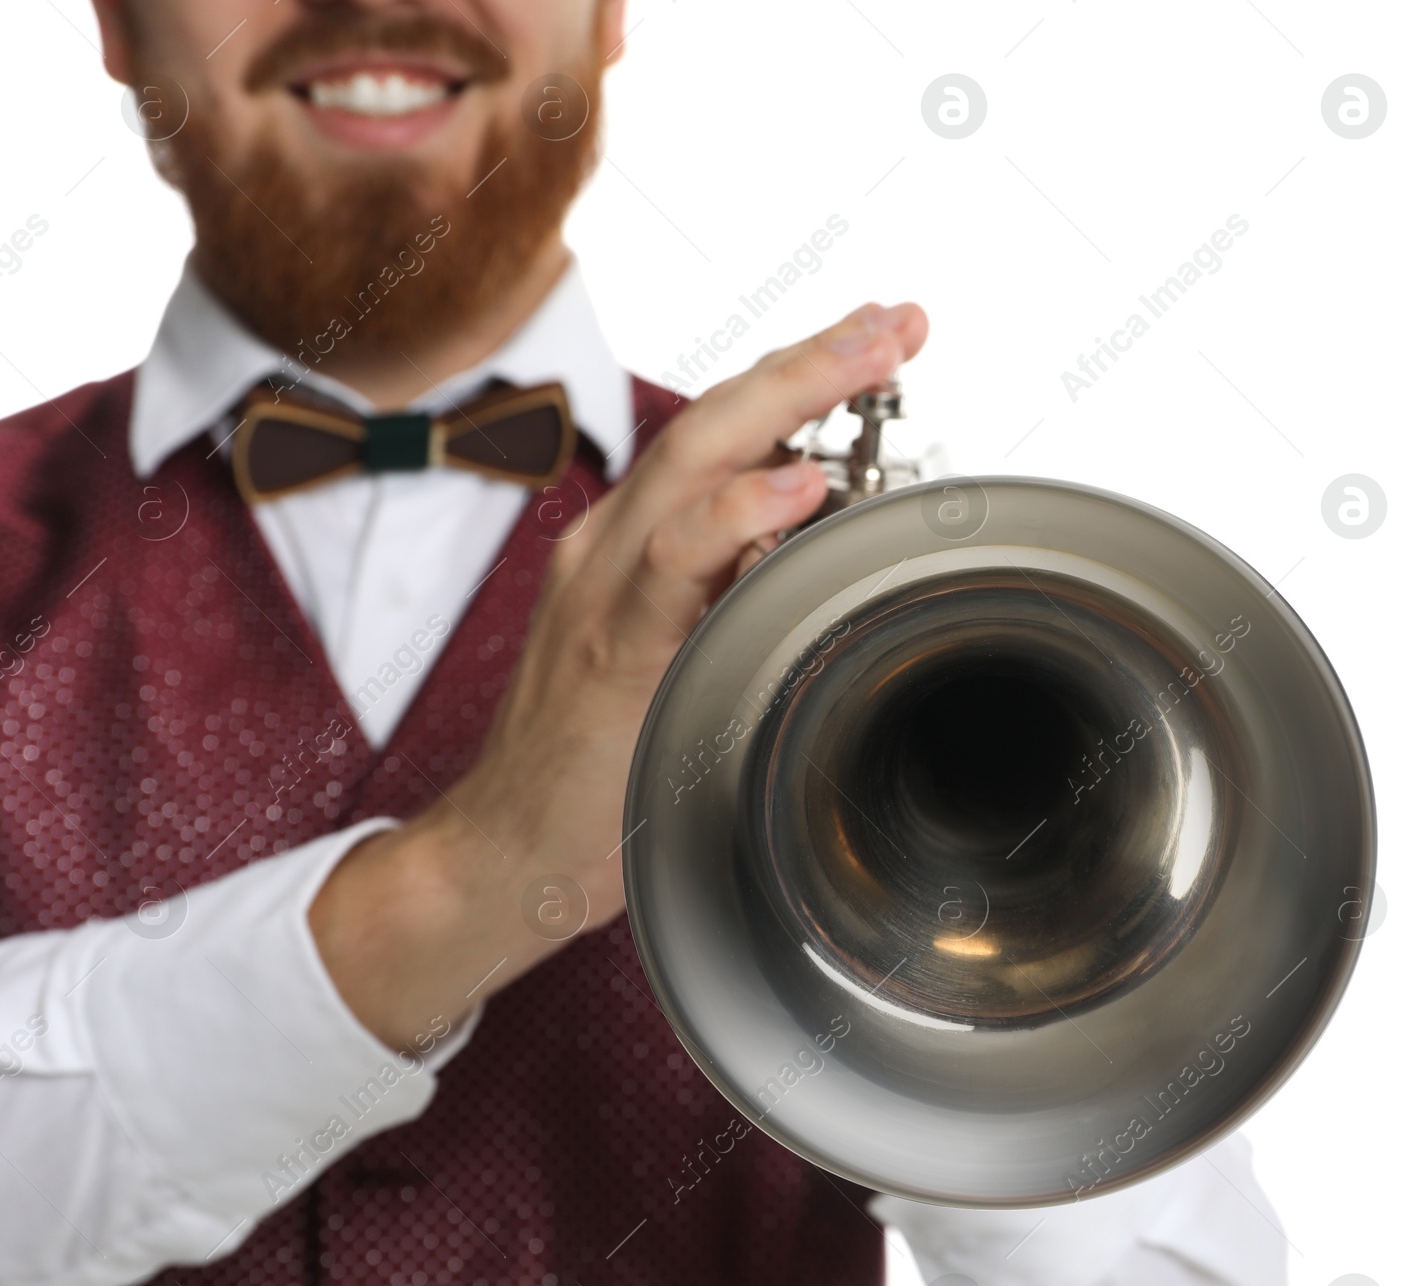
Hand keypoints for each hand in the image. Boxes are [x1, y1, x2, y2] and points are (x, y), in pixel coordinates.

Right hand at [310, 301, 928, 1048]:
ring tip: (869, 358)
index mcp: (631, 545)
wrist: (503, 850)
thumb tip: (814, 559)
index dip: (798, 376)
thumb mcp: (674, 657)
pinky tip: (794, 487)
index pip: (719, 433)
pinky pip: (671, 569)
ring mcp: (605, 594)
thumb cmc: (598, 763)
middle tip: (899, 319)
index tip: (878, 335)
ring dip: (789, 399)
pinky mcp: (610, 655)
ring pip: (692, 464)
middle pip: (714, 420)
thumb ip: (728, 598)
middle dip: (812, 358)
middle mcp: (613, 549)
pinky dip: (732, 518)